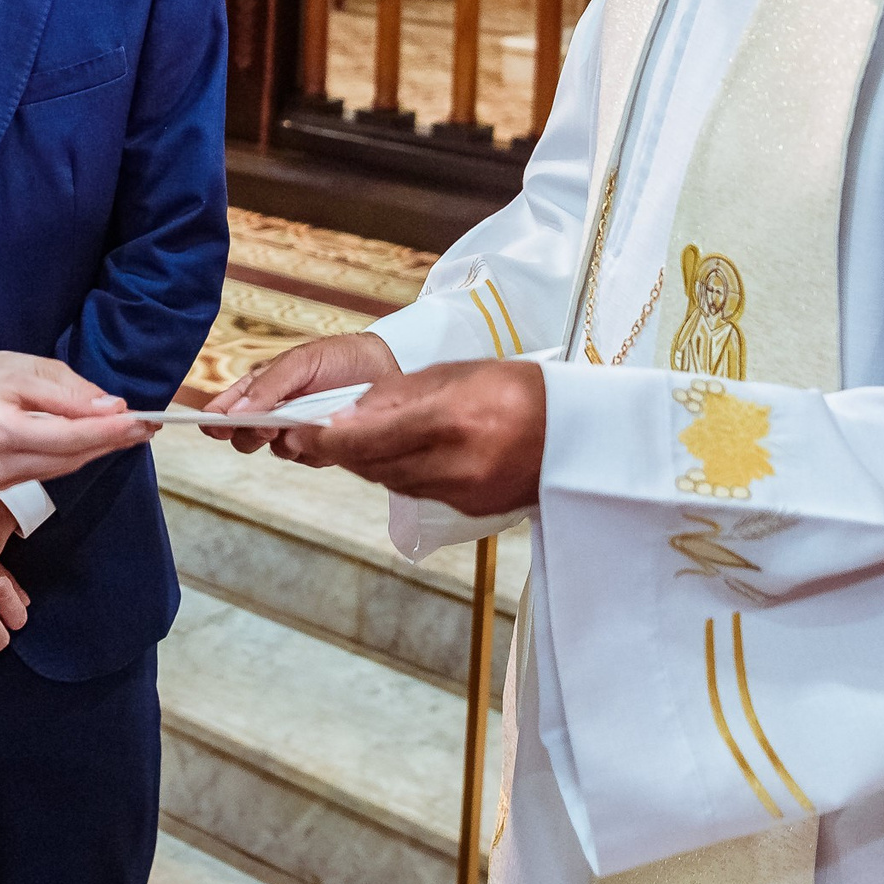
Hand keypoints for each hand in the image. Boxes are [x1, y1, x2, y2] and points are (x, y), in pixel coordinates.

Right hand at [0, 355, 146, 490]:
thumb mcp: (10, 372)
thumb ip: (62, 391)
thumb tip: (109, 406)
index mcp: (7, 433)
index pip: (77, 438)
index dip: (116, 431)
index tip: (148, 420)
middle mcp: (6, 465)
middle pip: (76, 458)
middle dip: (114, 441)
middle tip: (149, 423)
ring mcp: (1, 480)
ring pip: (64, 466)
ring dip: (95, 448)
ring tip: (126, 428)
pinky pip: (46, 469)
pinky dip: (70, 452)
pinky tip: (85, 436)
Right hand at [203, 332, 402, 454]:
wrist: (387, 366)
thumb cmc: (340, 357)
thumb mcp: (301, 362)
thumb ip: (268, 386)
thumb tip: (235, 411)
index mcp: (262, 387)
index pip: (227, 408)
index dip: (215, 420)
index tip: (212, 426)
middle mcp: (275, 412)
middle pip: (244, 438)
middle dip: (251, 435)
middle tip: (267, 426)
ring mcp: (297, 431)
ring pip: (276, 452)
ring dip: (287, 442)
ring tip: (307, 423)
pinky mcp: (321, 446)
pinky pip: (307, 458)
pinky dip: (315, 447)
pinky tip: (329, 428)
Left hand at [274, 359, 546, 516]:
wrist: (582, 434)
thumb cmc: (523, 390)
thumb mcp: (459, 374)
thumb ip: (400, 395)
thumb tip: (347, 413)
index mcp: (454, 420)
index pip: (371, 437)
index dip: (328, 438)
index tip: (301, 431)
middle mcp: (457, 464)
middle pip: (375, 465)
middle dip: (339, 451)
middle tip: (308, 436)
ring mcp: (464, 493)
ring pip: (391, 481)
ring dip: (365, 462)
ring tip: (346, 441)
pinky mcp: (470, 510)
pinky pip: (417, 490)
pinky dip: (398, 472)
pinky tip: (393, 454)